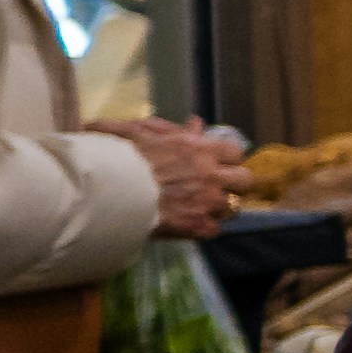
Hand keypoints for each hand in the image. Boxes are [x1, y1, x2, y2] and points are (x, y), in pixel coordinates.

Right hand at [128, 119, 243, 237]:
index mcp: (200, 149)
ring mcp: (207, 202)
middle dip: (234, 184)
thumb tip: (197, 123)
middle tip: (216, 187)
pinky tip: (189, 222)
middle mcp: (211, 175)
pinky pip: (215, 229)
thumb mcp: (140, 133)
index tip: (216, 165)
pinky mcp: (198, 226)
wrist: (105, 192)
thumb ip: (171, 128)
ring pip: (233, 207)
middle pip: (246, 181)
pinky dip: (203, 227)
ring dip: (219, 207)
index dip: (227, 160)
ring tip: (200, 207)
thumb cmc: (119, 158)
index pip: (236, 152)